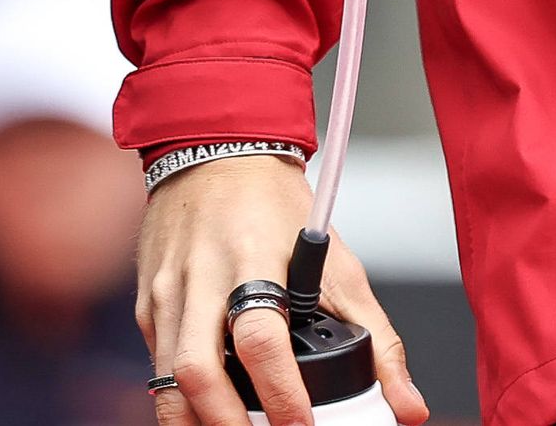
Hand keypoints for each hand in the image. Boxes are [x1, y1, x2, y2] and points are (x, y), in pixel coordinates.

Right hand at [138, 152, 428, 425]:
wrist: (219, 156)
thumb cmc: (277, 207)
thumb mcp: (339, 263)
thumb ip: (377, 338)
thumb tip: (408, 406)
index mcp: (256, 259)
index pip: (260, 337)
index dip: (280, 391)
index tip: (302, 425)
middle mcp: (203, 278)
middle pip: (197, 368)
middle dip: (226, 422)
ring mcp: (167, 294)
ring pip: (166, 379)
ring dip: (195, 423)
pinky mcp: (147, 306)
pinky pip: (156, 368)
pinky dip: (179, 403)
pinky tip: (207, 416)